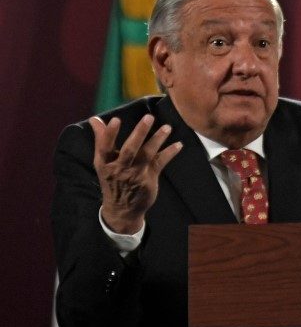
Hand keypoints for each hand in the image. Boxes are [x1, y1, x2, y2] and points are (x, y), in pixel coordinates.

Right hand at [89, 114, 182, 233]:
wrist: (122, 209)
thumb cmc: (112, 178)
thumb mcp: (103, 162)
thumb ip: (101, 139)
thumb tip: (94, 119)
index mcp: (105, 163)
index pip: (105, 147)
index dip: (109, 133)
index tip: (116, 119)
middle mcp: (119, 169)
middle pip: (130, 149)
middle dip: (139, 133)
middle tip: (149, 117)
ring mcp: (135, 174)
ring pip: (147, 154)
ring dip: (158, 139)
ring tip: (167, 127)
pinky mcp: (149, 179)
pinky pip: (160, 163)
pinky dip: (170, 153)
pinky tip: (179, 145)